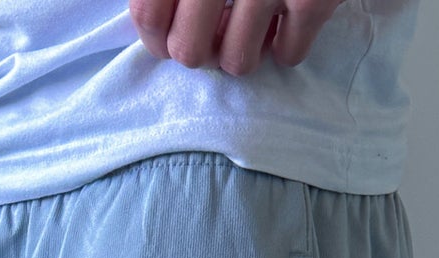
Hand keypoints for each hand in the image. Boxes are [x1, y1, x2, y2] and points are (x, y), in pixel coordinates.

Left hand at [130, 0, 343, 76]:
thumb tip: (150, 19)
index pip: (150, 15)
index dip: (155, 37)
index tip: (166, 36)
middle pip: (189, 51)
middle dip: (198, 49)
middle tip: (210, 33)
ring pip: (238, 61)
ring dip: (240, 51)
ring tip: (248, 24)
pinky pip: (288, 54)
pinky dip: (285, 44)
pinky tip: (284, 16)